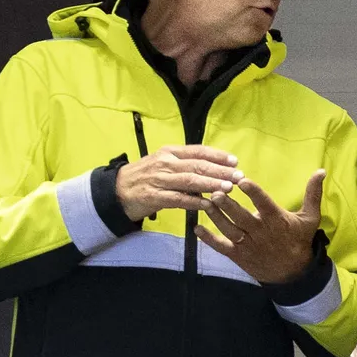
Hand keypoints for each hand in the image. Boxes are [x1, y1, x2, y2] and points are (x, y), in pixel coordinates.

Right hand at [117, 145, 243, 220]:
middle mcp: (166, 163)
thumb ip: (185, 165)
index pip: (198, 151)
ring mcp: (160, 179)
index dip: (217, 156)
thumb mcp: (164, 164)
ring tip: (228, 189)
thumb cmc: (146, 177)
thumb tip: (213, 170)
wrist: (117, 190)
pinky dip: (194, 202)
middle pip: (197, 165)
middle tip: (239, 176)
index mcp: (170, 152)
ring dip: (210, 185)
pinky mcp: (154, 196)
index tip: (235, 161)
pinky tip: (208, 205)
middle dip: (220, 171)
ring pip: (190, 181)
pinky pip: (178, 199)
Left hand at [202, 167, 327, 287]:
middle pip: (241, 217)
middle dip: (228, 204)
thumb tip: (321, 171)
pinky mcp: (238, 255)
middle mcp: (260, 232)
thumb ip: (313, 194)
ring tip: (205, 202)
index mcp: (276, 220)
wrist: (293, 273)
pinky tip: (197, 228)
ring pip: (229, 229)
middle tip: (216, 191)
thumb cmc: (299, 241)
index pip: (263, 203)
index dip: (253, 192)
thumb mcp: (310, 218)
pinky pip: (221, 247)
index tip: (241, 181)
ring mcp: (248, 245)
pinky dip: (209, 239)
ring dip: (216, 216)